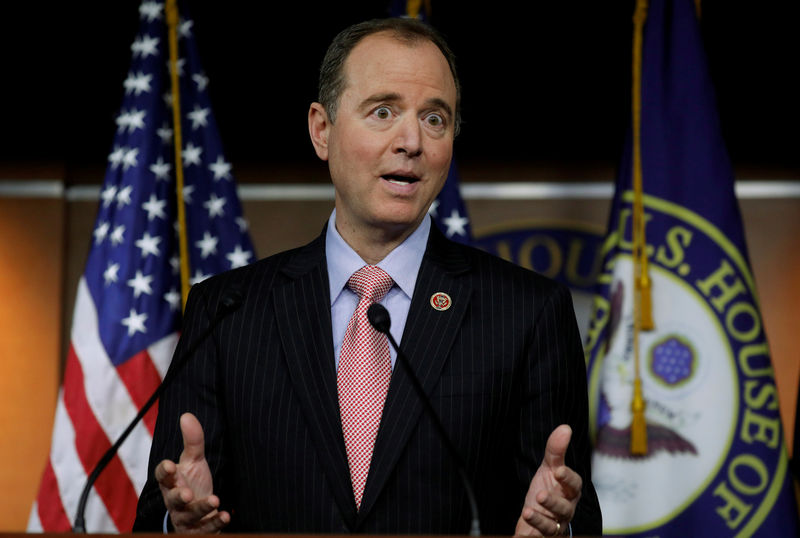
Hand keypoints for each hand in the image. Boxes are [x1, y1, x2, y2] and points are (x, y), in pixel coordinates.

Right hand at [154, 413, 229, 532]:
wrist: (197, 513)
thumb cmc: (192, 483)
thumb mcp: (194, 462)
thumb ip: (192, 441)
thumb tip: (186, 415)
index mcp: (172, 482)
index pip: (162, 477)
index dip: (164, 472)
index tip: (170, 465)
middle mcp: (175, 501)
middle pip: (172, 500)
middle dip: (179, 497)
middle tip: (188, 493)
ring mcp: (185, 518)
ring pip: (188, 517)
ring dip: (201, 509)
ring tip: (214, 500)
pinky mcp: (197, 530)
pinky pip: (205, 529)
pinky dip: (215, 523)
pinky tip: (225, 515)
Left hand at [515, 425, 581, 536]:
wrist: (539, 511)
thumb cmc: (549, 487)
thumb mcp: (549, 467)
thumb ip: (556, 450)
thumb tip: (565, 427)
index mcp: (570, 490)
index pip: (575, 484)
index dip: (568, 478)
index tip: (558, 470)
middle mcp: (566, 509)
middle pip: (565, 508)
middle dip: (554, 503)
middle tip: (540, 495)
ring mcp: (555, 524)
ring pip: (553, 526)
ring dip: (541, 520)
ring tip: (527, 512)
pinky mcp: (542, 535)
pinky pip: (539, 536)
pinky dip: (530, 533)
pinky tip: (521, 530)